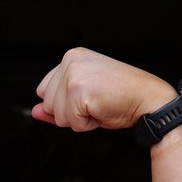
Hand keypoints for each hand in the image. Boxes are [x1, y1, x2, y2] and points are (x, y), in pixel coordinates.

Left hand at [32, 47, 175, 132]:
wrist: (147, 98)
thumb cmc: (121, 96)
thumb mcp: (82, 98)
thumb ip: (56, 104)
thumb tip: (35, 112)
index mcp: (71, 57)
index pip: (45, 91)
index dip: (65, 103)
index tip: (87, 97)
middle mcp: (70, 61)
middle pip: (49, 105)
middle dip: (70, 113)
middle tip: (95, 101)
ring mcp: (73, 75)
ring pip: (58, 116)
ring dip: (78, 119)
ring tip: (99, 105)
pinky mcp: (79, 91)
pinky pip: (71, 123)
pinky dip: (87, 124)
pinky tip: (101, 109)